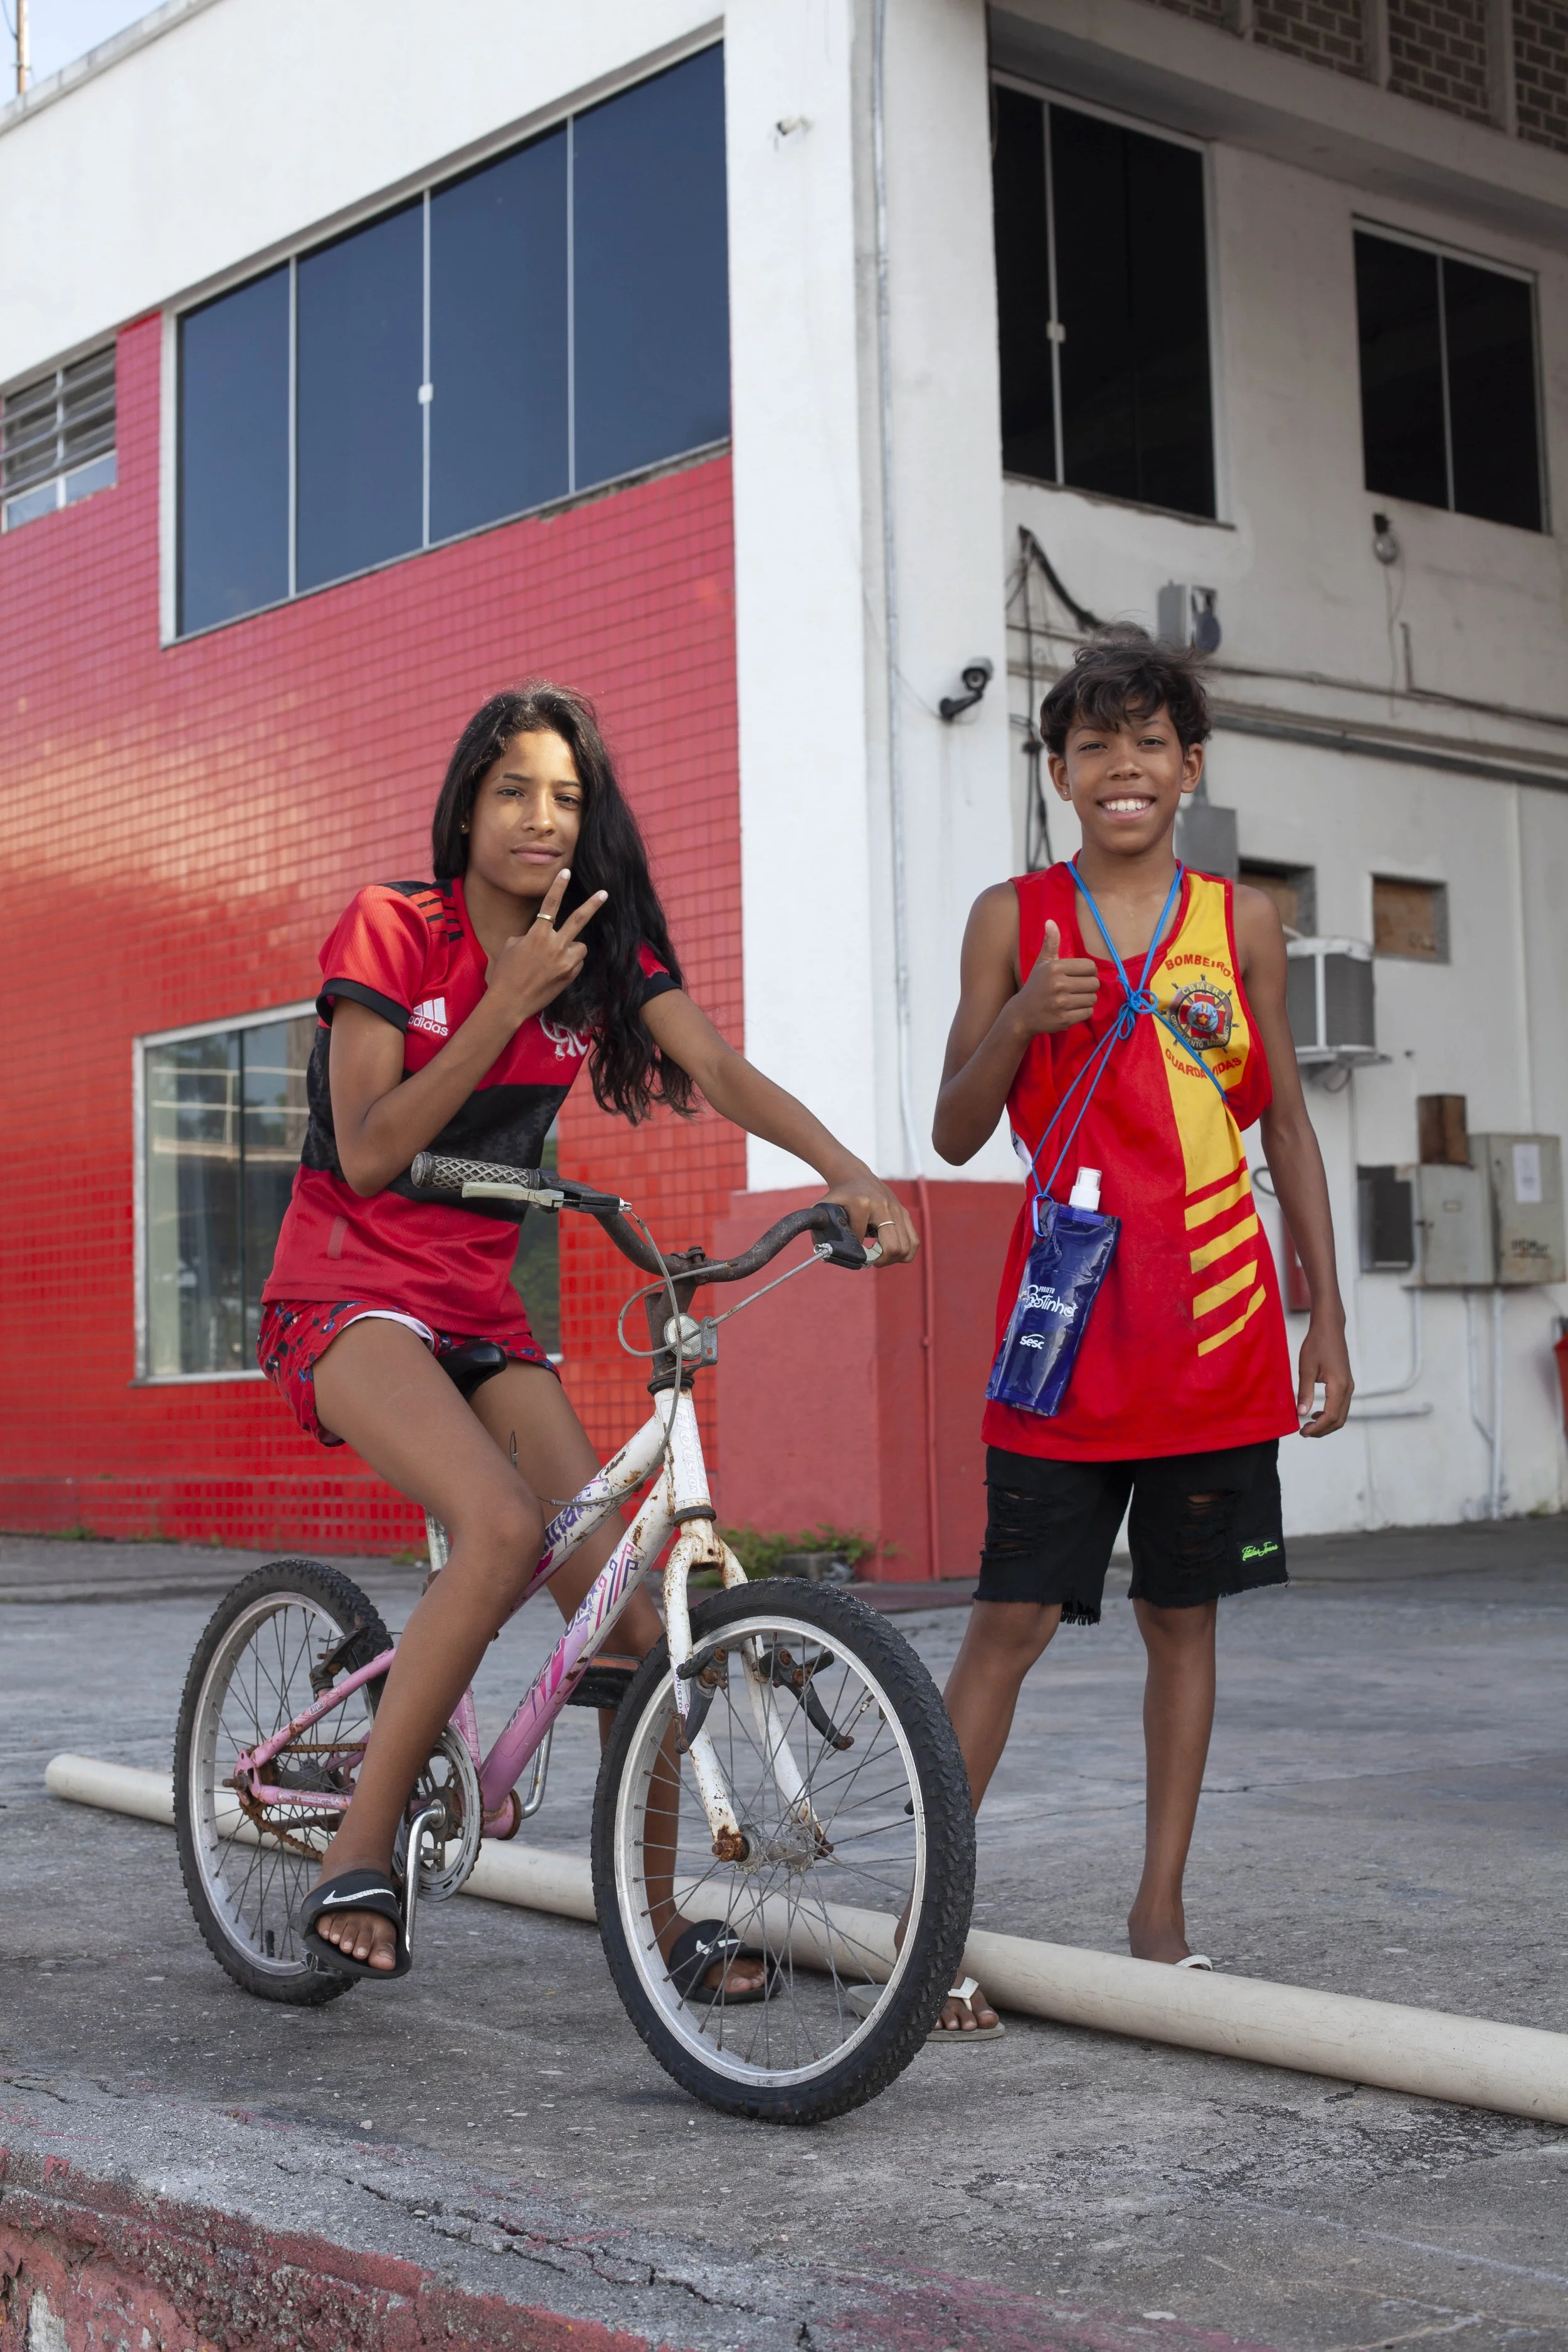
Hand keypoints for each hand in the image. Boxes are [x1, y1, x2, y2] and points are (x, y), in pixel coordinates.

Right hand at [483, 868, 605, 1027]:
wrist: (510, 1002)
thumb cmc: (505, 973)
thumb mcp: (512, 946)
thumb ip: (530, 937)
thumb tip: (542, 936)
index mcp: (538, 935)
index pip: (550, 905)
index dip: (558, 887)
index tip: (566, 872)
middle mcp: (555, 946)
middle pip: (579, 920)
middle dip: (592, 905)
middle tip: (604, 893)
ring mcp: (566, 962)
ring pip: (580, 946)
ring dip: (572, 947)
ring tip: (555, 959)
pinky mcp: (570, 976)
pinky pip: (576, 963)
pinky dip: (569, 964)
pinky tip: (554, 973)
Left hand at [820, 1173, 919, 1265]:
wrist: (856, 1176)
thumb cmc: (840, 1195)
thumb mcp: (825, 1207)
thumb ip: (819, 1228)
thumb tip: (822, 1253)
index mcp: (862, 1204)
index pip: (862, 1239)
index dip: (855, 1249)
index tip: (851, 1250)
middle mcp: (883, 1207)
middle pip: (892, 1247)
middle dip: (881, 1260)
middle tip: (871, 1262)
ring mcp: (897, 1210)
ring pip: (906, 1247)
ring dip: (893, 1259)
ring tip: (881, 1258)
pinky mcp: (904, 1213)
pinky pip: (914, 1241)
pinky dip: (906, 1254)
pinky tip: (893, 1255)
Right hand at [1016, 920, 1098, 1036]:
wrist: (1022, 1014)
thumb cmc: (1036, 986)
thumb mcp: (1042, 963)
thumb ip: (1050, 943)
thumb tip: (1050, 921)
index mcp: (1055, 968)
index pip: (1090, 967)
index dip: (1087, 972)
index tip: (1078, 977)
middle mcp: (1058, 984)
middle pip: (1094, 984)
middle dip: (1088, 987)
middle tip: (1076, 989)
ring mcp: (1061, 1003)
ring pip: (1092, 999)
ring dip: (1086, 1000)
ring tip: (1073, 1000)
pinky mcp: (1064, 1019)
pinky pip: (1088, 1013)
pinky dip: (1082, 1012)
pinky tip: (1070, 1010)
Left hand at [1297, 1317, 1352, 1435]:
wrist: (1329, 1328)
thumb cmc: (1317, 1344)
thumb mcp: (1306, 1368)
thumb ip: (1305, 1392)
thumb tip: (1302, 1414)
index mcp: (1339, 1386)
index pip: (1330, 1417)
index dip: (1316, 1428)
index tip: (1302, 1432)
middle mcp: (1348, 1388)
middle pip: (1339, 1420)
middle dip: (1322, 1430)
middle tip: (1304, 1433)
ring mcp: (1349, 1386)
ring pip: (1342, 1414)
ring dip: (1327, 1423)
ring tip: (1309, 1426)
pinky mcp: (1346, 1383)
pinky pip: (1341, 1405)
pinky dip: (1330, 1414)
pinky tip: (1316, 1413)